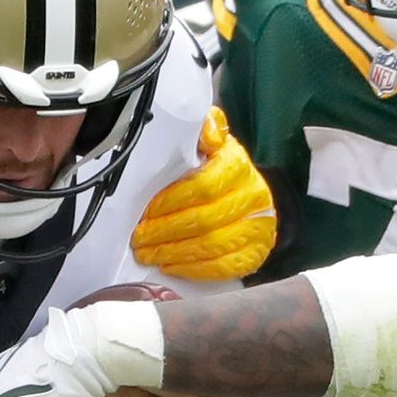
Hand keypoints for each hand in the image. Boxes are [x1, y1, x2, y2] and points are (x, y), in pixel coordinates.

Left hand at [133, 107, 275, 280]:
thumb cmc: (225, 173)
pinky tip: (172, 265)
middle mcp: (252, 197)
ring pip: (211, 245)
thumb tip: (204, 127)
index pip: (202, 187)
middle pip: (204, 220)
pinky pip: (223, 267)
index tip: (147, 213)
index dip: (171, 202)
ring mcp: (257, 228)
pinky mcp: (255, 253)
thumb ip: (204, 132)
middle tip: (140, 239)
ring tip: (149, 254)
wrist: (255, 199)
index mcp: (237, 166)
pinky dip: (193, 269)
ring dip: (174, 253)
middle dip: (165, 232)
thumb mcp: (214, 146)